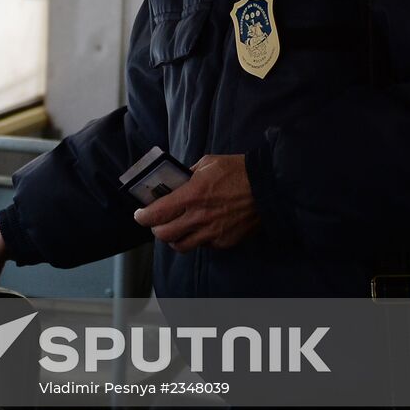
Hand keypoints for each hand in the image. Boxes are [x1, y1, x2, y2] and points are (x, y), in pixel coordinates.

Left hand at [133, 154, 258, 251]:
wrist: (269, 187)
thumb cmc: (238, 171)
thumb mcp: (208, 163)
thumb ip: (187, 173)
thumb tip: (175, 180)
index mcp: (191, 195)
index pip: (156, 214)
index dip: (142, 217)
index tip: (140, 214)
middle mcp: (199, 217)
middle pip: (164, 235)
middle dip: (156, 229)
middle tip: (157, 222)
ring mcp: (213, 232)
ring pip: (181, 246)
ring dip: (174, 238)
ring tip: (176, 229)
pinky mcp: (225, 241)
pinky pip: (204, 246)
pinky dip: (197, 239)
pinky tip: (200, 229)